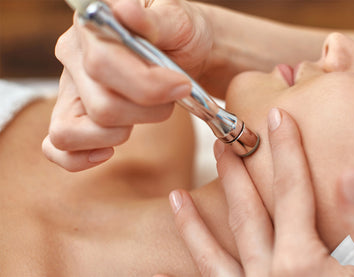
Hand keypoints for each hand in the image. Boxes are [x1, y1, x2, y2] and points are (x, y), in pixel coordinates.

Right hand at [43, 0, 212, 170]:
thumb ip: (155, 19)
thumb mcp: (178, 19)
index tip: (180, 85)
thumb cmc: (181, 33)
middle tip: (172, 98)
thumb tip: (125, 11)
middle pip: (99, 105)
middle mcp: (73, 56)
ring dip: (121, 133)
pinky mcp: (72, 115)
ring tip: (147, 113)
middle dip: (148, 111)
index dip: (146, 85)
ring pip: (74, 131)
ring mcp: (69, 88)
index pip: (103, 64)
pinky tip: (110, 149)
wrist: (186, 50)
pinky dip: (80, 157)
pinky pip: (57, 147)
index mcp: (93, 25)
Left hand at [159, 108, 353, 275]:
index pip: (292, 190)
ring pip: (213, 253)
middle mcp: (269, 276)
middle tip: (223, 142)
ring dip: (195, 222)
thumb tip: (350, 174)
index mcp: (302, 262)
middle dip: (235, 173)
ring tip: (176, 196)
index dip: (287, 150)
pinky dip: (195, 267)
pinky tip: (184, 253)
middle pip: (248, 211)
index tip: (278, 118)